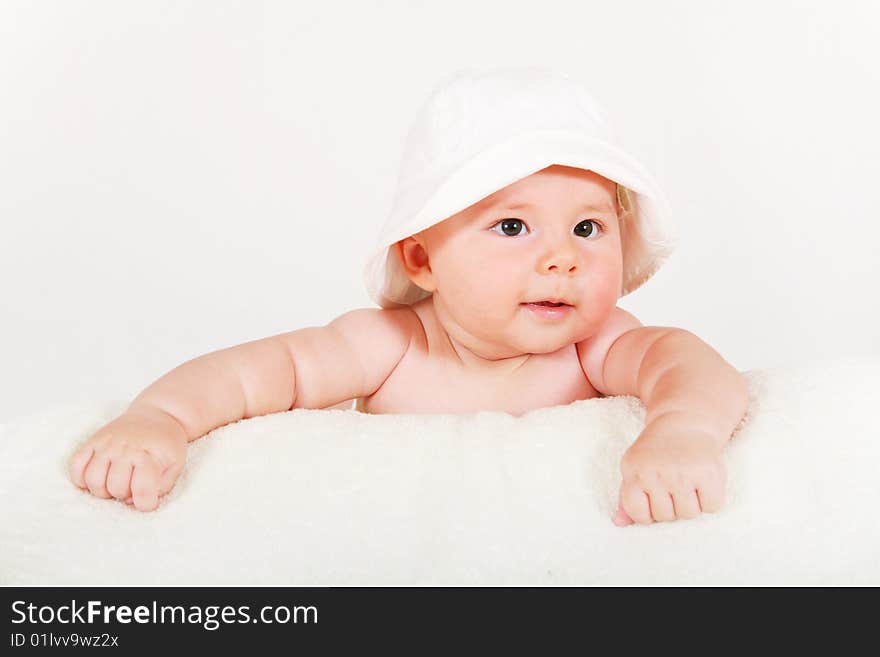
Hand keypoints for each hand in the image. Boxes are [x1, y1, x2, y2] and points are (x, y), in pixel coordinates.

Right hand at [68, 406, 187, 511]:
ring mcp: (106, 443)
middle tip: (132, 487)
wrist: (156, 415)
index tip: (149, 502)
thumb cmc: (165, 444)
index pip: (143, 488)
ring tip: (115, 484)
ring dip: (103, 490)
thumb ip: (162, 486)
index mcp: (148, 453)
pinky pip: (75, 466)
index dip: (146, 503)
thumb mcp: (176, 464)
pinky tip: (98, 478)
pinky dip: (81, 479)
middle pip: (115, 487)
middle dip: (125, 495)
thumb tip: (137, 501)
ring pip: (92, 480)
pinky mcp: (92, 441)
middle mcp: (124, 447)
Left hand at [612, 418, 726, 525]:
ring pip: (688, 514)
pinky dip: (710, 501)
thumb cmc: (657, 452)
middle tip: (674, 485)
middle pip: (665, 516)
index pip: (638, 514)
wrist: (684, 421)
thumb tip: (618, 523)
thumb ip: (626, 497)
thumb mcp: (636, 468)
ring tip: (688, 483)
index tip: (654, 499)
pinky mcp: (707, 473)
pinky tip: (703, 482)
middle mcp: (655, 471)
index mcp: (633, 470)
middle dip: (671, 507)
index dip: (648, 513)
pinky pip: (711, 507)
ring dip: (691, 505)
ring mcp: (681, 472)